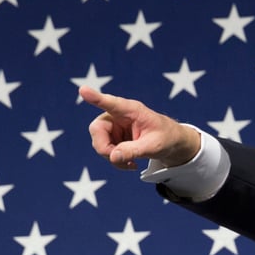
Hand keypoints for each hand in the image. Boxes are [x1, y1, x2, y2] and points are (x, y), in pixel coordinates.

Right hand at [81, 86, 199, 169]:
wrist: (171, 143)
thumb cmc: (166, 138)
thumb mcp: (154, 146)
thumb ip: (134, 151)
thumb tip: (112, 157)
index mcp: (132, 110)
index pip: (111, 103)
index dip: (96, 98)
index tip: (83, 90)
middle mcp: (118, 115)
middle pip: (97, 129)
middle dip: (105, 148)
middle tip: (118, 160)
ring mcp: (114, 126)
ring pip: (99, 143)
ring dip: (112, 157)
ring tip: (131, 164)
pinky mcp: (113, 136)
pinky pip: (106, 151)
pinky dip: (115, 160)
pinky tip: (129, 164)